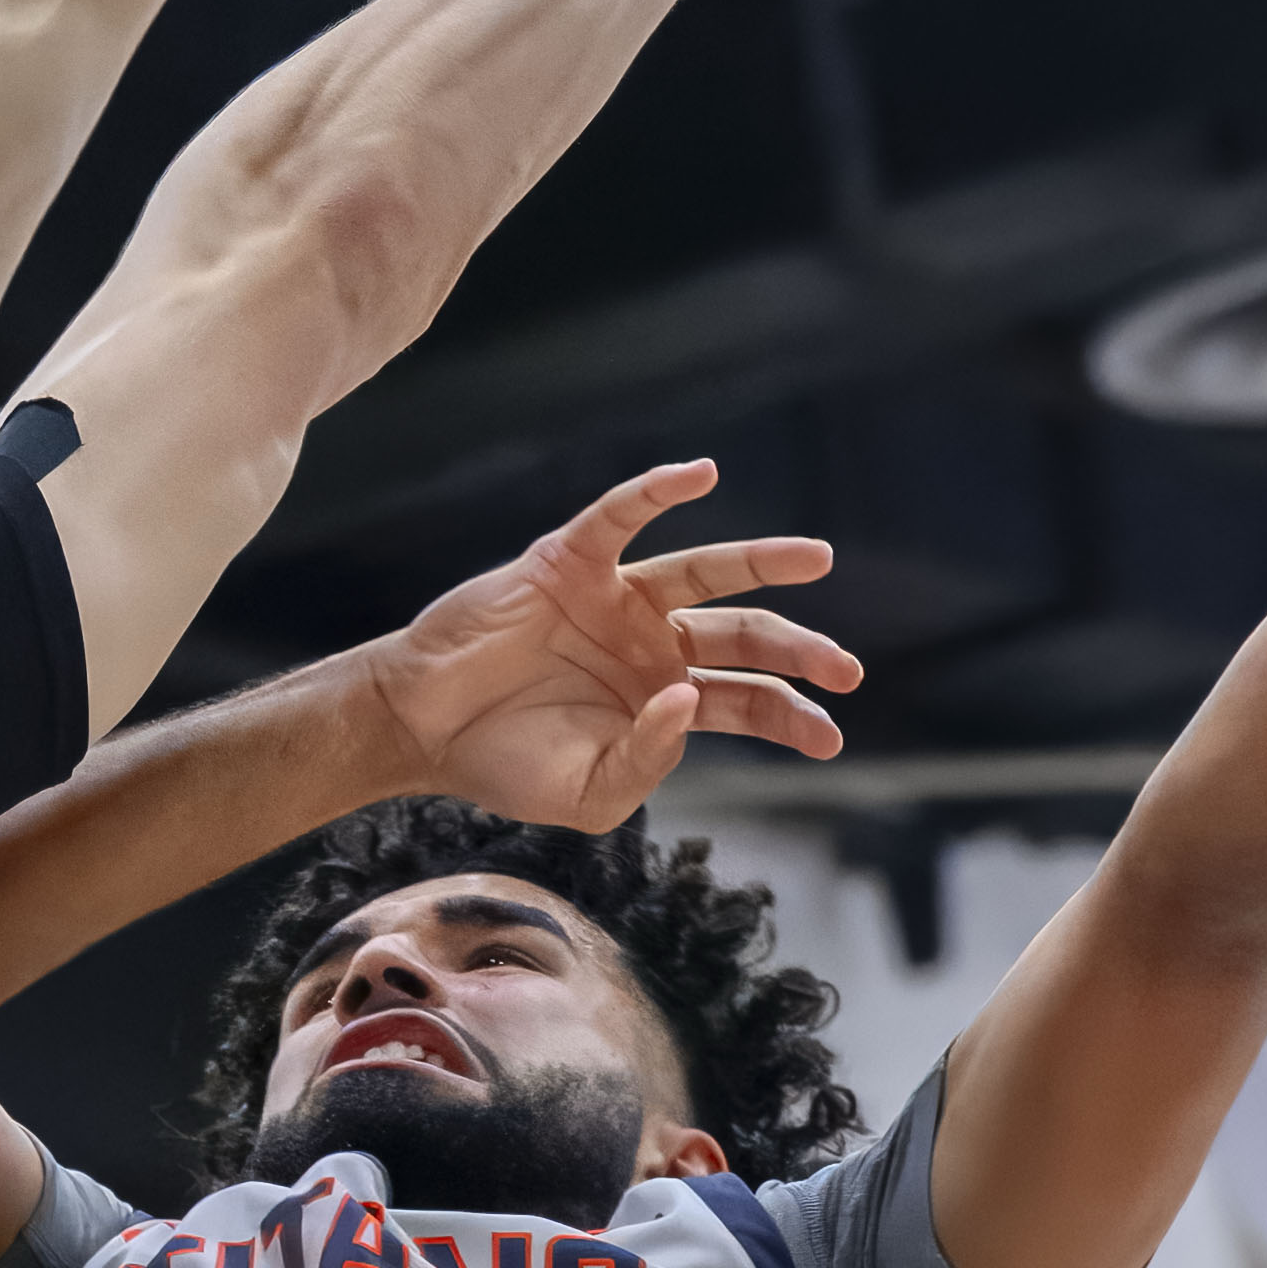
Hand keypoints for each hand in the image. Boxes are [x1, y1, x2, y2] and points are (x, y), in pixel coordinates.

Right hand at [360, 460, 860, 830]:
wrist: (421, 727)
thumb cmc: (502, 765)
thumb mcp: (591, 792)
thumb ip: (649, 758)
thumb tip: (689, 697)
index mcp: (662, 700)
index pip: (744, 701)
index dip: (791, 716)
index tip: (829, 738)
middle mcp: (649, 644)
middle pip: (742, 636)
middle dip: (798, 651)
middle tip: (845, 669)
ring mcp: (613, 600)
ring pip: (703, 571)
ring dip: (762, 560)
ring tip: (818, 559)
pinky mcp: (569, 563)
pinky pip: (621, 515)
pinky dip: (659, 490)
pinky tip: (701, 474)